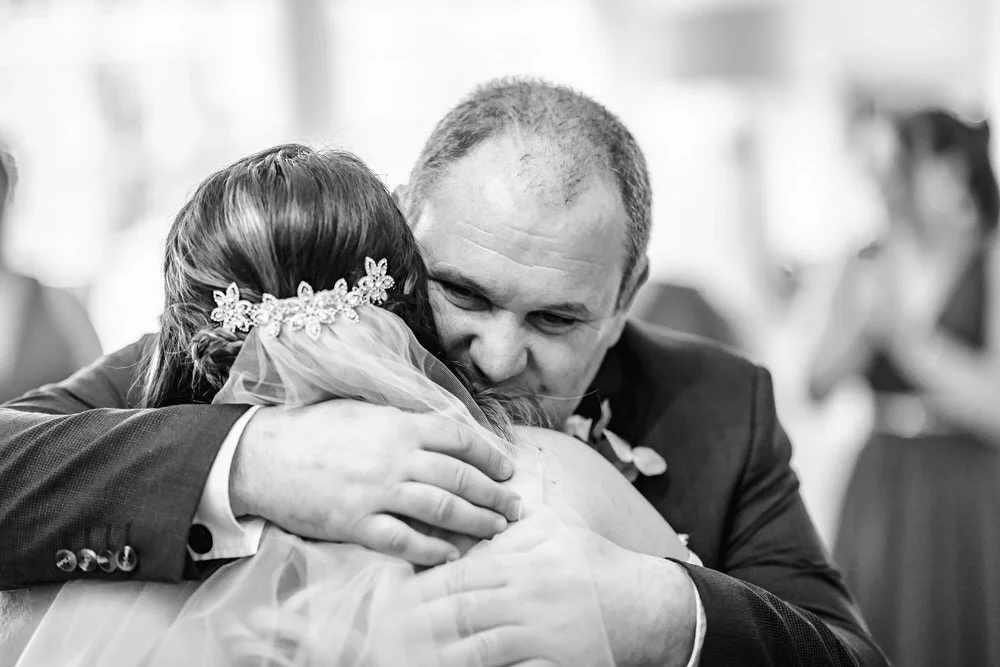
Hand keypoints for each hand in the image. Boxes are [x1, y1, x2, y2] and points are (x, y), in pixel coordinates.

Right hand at [230, 400, 520, 565]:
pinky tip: (452, 554)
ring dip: (475, 521)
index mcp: (398, 424)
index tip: (506, 469)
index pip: (459, 437)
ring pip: (441, 508)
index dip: (489, 454)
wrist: (262, 455)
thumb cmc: (314, 428)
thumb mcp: (364, 409)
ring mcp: (376, 492)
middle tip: (514, 507)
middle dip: (493, 494)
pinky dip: (433, 549)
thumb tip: (446, 430)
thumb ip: (405, 420)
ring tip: (496, 529)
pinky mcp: (356, 524)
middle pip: (459, 476)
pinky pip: (405, 541)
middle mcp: (394, 457)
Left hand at [395, 509, 695, 665]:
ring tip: (404, 659)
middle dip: (416, 624)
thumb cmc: (594, 563)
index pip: (456, 575)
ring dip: (437, 655)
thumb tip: (477, 520)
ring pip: (474, 646)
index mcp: (518, 562)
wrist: (643, 603)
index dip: (418, 588)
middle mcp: (522, 595)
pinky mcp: (551, 662)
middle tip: (382, 634)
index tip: (388, 597)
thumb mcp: (554, 530)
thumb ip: (513, 527)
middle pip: (456, 612)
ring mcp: (536, 632)